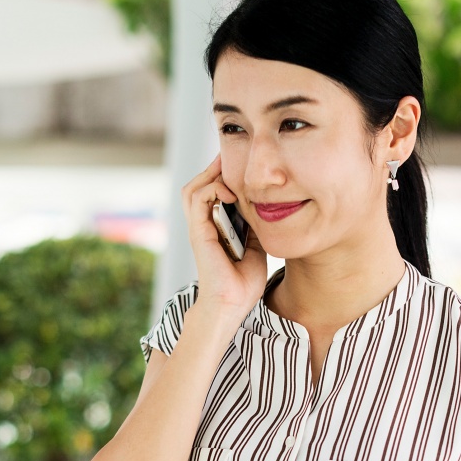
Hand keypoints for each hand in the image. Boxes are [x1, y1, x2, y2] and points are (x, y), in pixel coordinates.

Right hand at [181, 153, 266, 319]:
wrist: (232, 305)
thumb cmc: (243, 282)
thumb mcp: (256, 246)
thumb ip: (255, 226)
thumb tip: (267, 206)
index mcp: (215, 227)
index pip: (212, 191)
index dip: (223, 174)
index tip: (242, 162)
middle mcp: (203, 225)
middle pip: (198, 185)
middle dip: (214, 168)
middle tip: (233, 156)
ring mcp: (199, 229)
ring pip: (193, 188)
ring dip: (210, 174)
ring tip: (228, 170)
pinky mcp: (199, 233)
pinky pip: (199, 200)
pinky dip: (212, 189)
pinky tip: (229, 192)